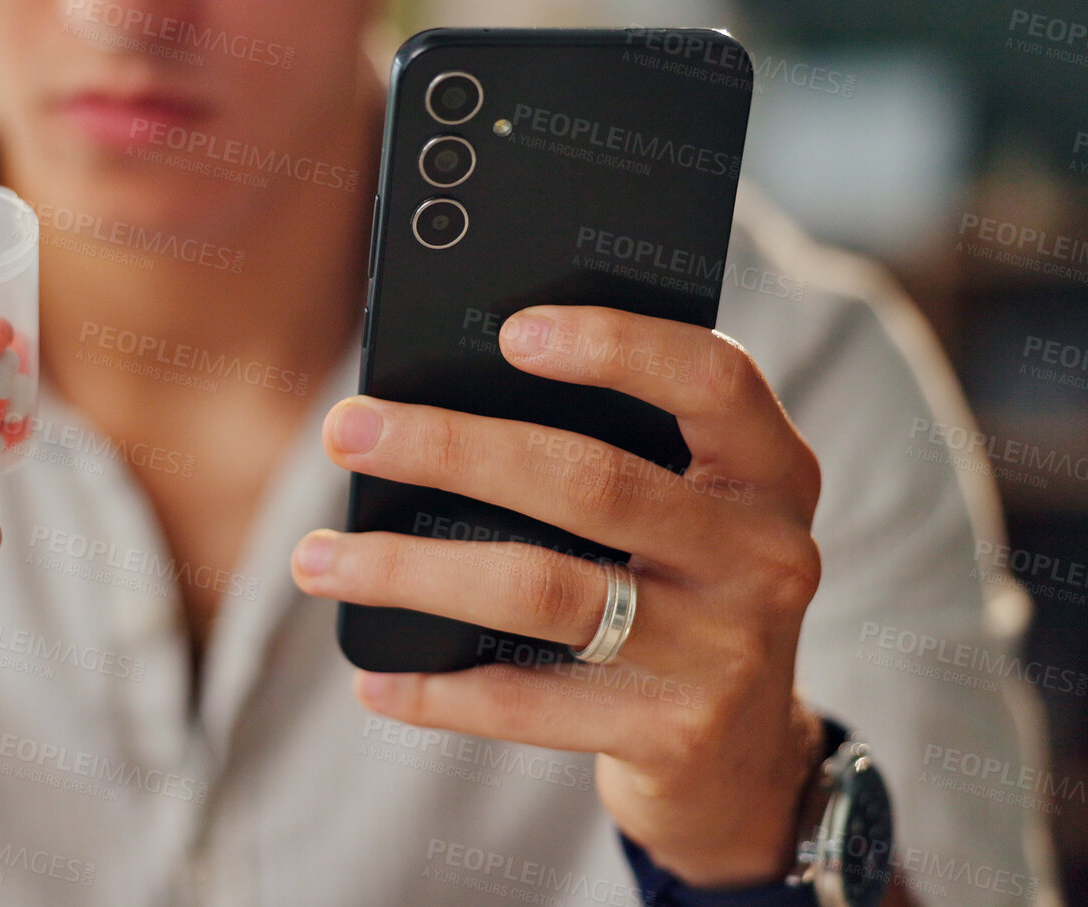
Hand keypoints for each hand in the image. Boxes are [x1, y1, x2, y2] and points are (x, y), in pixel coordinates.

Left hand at [291, 304, 825, 888]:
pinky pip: (527, 704)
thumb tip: (433, 399)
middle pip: (590, 482)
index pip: (710, 381)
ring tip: (317, 558)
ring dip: (412, 569)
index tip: (508, 331)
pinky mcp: (673, 733)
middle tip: (346, 430)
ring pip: (541, 591)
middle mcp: (764, 554)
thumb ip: (614, 448)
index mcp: (770, 470)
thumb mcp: (687, 506)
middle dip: (451, 448)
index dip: (615, 346)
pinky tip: (372, 676)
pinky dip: (437, 690)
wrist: (744, 756)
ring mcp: (723, 650)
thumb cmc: (678, 585)